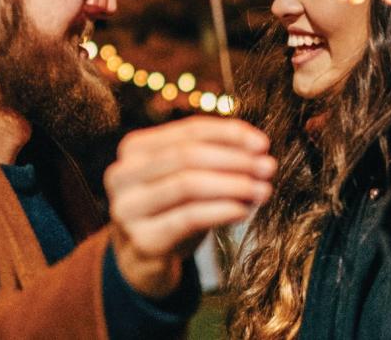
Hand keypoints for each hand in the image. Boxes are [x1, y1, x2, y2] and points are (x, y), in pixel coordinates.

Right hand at [104, 116, 275, 297]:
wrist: (143, 259)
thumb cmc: (170, 208)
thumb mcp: (184, 176)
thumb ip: (212, 156)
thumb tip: (258, 150)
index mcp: (134, 148)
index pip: (188, 130)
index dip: (228, 134)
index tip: (263, 143)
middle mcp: (122, 174)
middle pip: (187, 156)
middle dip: (234, 159)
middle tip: (267, 167)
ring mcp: (128, 208)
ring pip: (187, 185)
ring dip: (233, 185)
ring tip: (262, 190)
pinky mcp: (141, 240)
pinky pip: (188, 218)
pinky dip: (221, 211)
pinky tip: (243, 210)